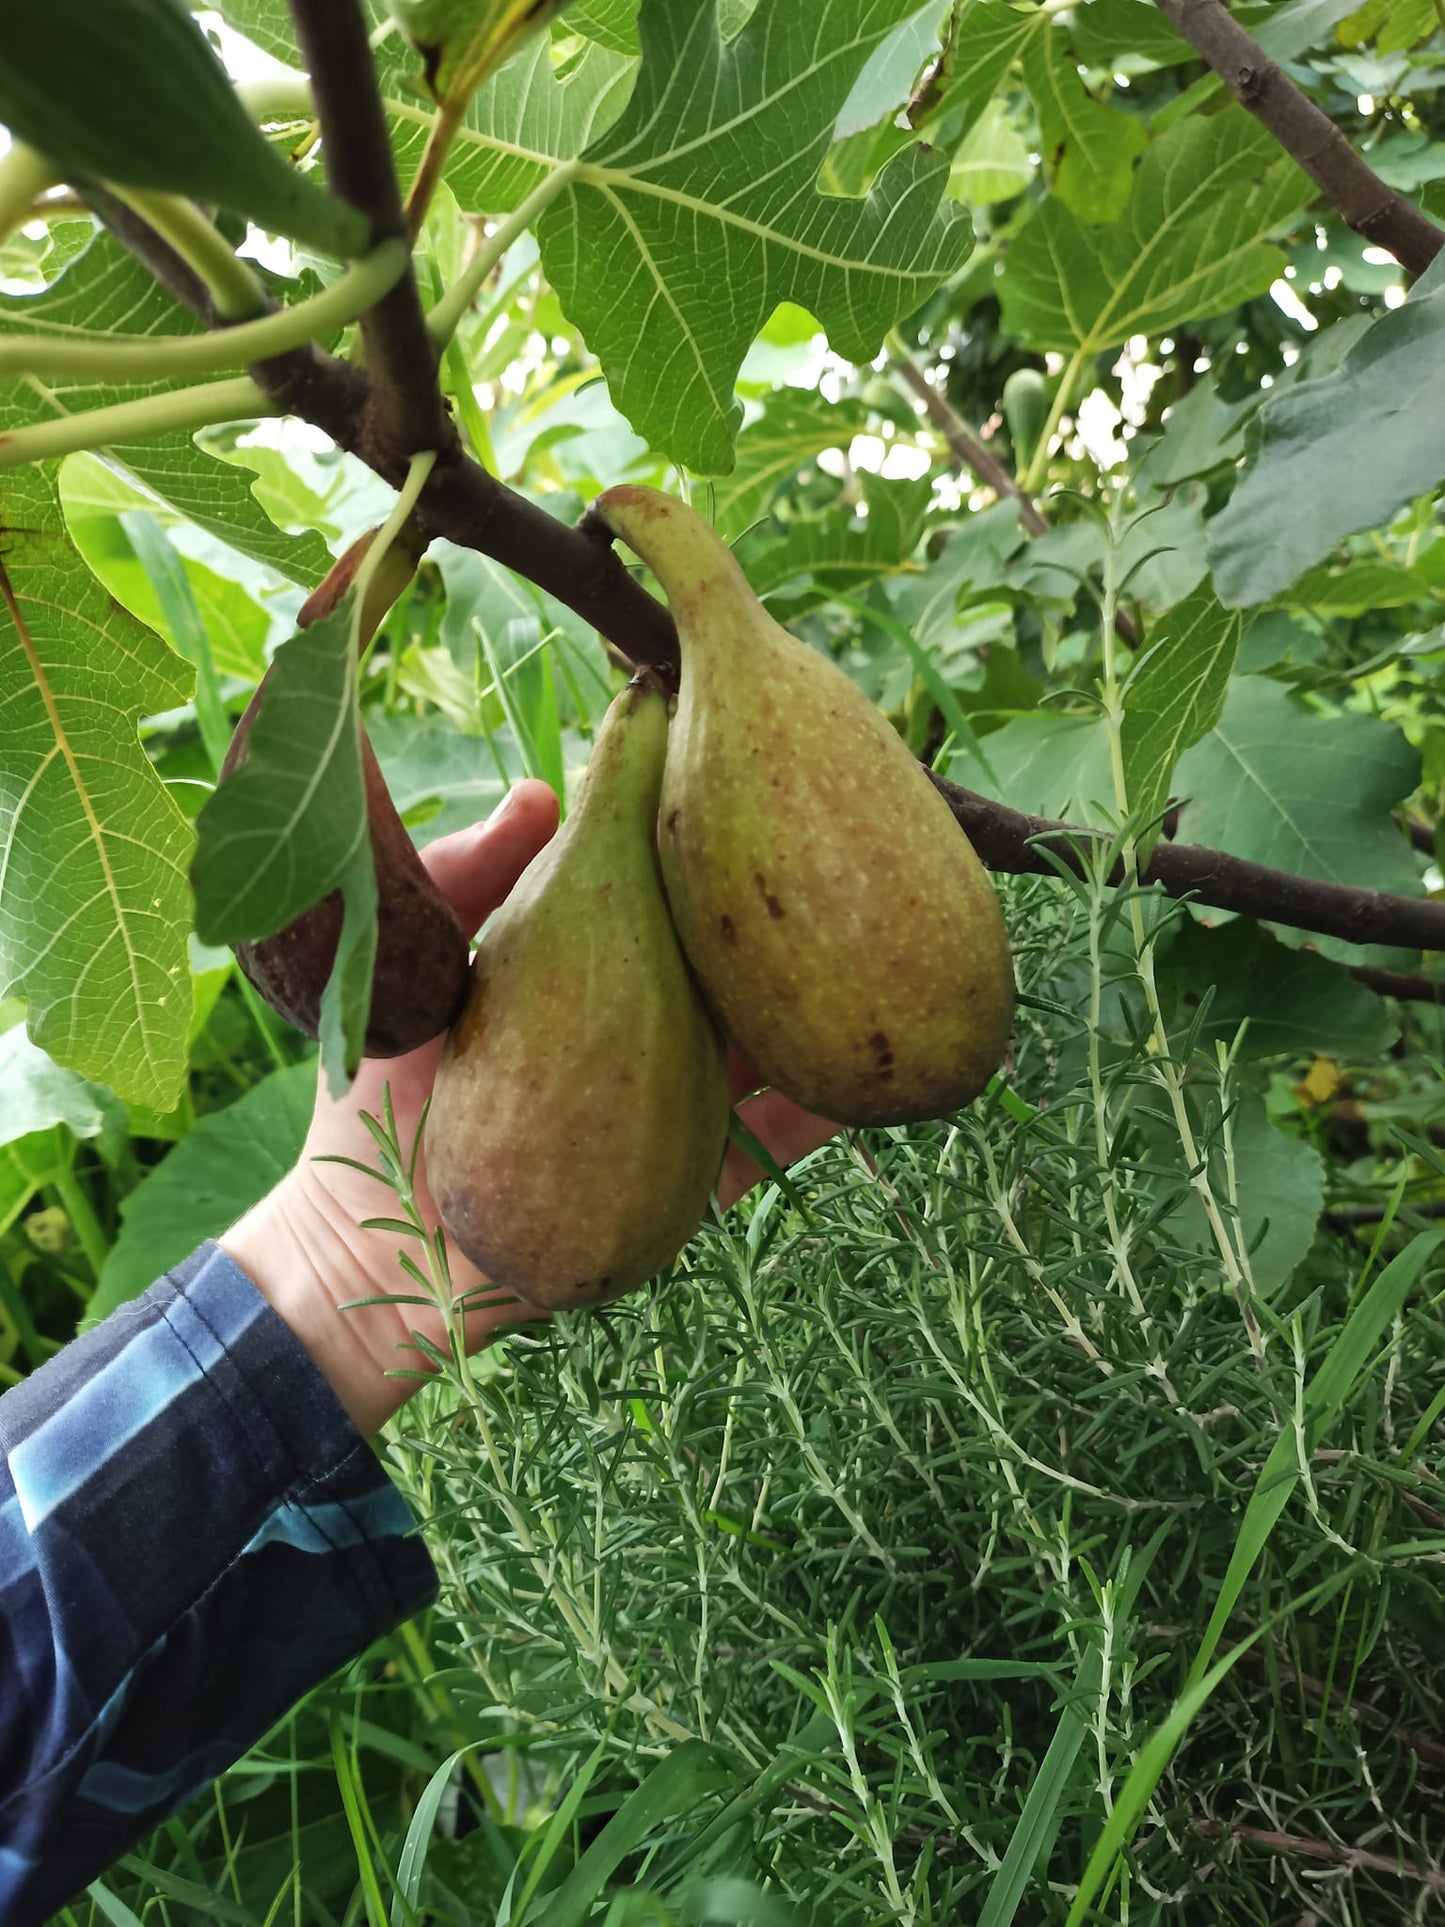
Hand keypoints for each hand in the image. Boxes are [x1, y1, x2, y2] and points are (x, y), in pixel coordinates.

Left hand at [221, 782, 838, 1434]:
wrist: (359, 1252)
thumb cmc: (372, 1106)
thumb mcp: (409, 972)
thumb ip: (464, 879)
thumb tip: (544, 793)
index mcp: (583, 978)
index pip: (654, 898)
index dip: (694, 844)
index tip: (739, 772)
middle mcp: (638, 1040)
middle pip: (721, 967)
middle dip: (773, 914)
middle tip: (831, 846)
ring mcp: (669, 1115)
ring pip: (762, 1049)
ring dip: (812, 1006)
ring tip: (873, 948)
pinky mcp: (680, 1193)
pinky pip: (760, 1152)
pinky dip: (809, 1118)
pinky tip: (854, 1078)